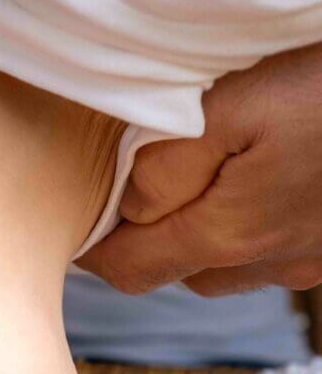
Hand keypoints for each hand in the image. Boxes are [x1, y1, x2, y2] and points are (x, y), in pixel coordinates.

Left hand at [78, 43, 321, 295]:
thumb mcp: (242, 103)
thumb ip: (171, 161)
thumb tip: (125, 204)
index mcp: (227, 235)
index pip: (130, 269)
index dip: (94, 249)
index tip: (73, 221)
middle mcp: (264, 263)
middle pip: (174, 269)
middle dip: (144, 238)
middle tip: (127, 186)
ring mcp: (301, 263)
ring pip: (221, 266)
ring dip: (196, 235)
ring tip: (191, 180)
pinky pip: (263, 256)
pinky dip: (241, 230)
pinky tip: (250, 185)